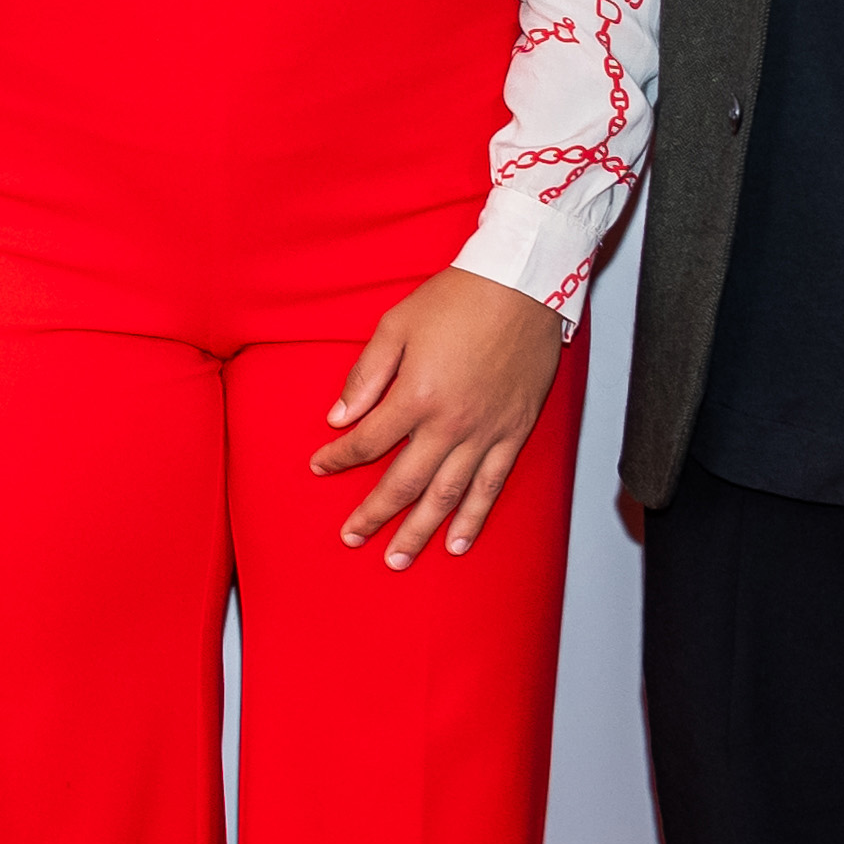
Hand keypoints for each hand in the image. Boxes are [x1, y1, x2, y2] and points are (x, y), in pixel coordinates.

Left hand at [316, 268, 563, 562]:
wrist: (522, 284)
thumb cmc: (457, 299)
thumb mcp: (396, 326)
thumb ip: (365, 376)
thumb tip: (338, 417)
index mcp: (416, 395)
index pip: (367, 441)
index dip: (339, 458)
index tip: (320, 466)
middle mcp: (451, 423)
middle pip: (404, 482)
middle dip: (374, 514)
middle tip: (352, 538)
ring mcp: (486, 432)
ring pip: (447, 495)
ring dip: (420, 531)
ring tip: (398, 559)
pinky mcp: (514, 432)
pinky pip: (491, 485)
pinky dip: (473, 517)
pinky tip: (457, 542)